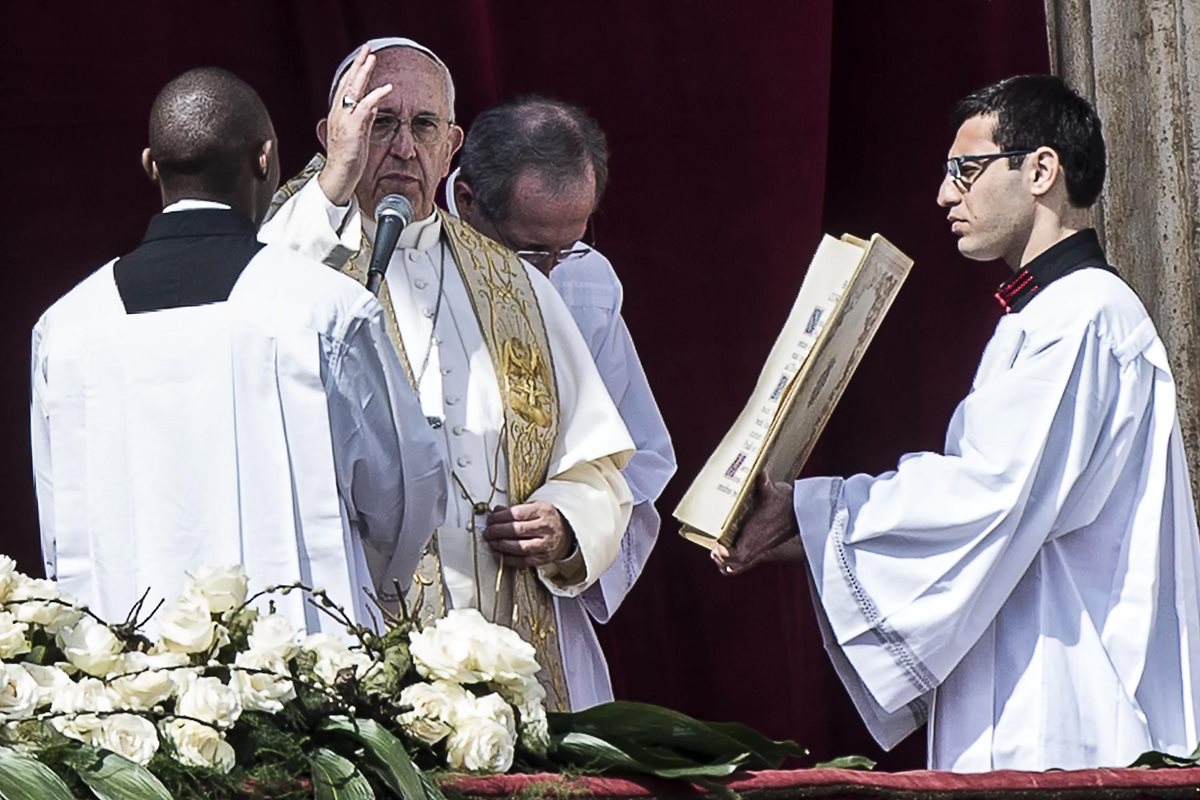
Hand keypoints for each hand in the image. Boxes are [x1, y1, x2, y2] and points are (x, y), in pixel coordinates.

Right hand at [317, 45, 393, 205]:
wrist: (339, 176)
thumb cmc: (348, 159)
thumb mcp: (359, 135)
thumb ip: (365, 118)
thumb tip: (374, 106)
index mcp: (339, 114)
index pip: (346, 87)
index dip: (354, 71)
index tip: (362, 58)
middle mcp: (339, 114)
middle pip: (347, 83)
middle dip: (357, 64)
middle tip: (366, 49)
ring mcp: (344, 120)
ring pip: (353, 90)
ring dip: (363, 73)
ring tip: (372, 58)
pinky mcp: (352, 129)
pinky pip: (365, 107)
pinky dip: (376, 96)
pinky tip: (387, 88)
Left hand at [483, 501, 574, 566]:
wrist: (567, 533)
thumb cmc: (547, 519)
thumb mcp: (534, 507)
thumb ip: (515, 509)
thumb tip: (496, 511)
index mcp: (543, 510)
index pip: (517, 513)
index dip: (500, 517)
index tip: (490, 519)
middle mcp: (546, 527)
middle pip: (517, 530)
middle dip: (498, 531)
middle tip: (488, 532)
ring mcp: (545, 544)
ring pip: (520, 547)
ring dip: (502, 545)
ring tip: (492, 542)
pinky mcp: (543, 558)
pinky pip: (523, 560)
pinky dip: (509, 558)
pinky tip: (499, 554)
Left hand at [710, 472, 803, 575]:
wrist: (801, 512)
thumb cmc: (786, 503)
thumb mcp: (775, 492)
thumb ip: (765, 484)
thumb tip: (761, 474)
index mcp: (756, 535)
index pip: (738, 555)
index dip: (724, 553)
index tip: (716, 544)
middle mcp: (756, 546)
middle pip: (732, 564)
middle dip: (719, 556)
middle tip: (712, 544)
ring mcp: (758, 550)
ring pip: (736, 566)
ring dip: (724, 561)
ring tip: (716, 549)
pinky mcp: (759, 549)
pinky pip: (742, 563)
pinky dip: (732, 563)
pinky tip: (726, 551)